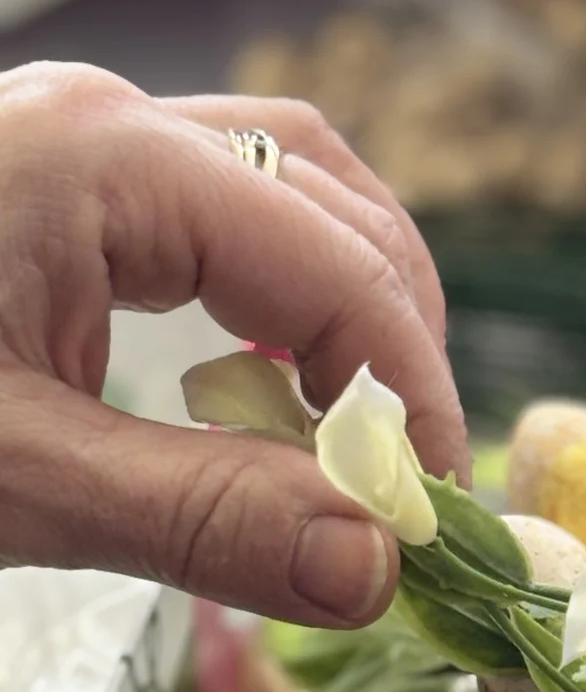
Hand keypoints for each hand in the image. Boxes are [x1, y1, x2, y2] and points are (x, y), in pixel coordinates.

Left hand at [0, 63, 467, 622]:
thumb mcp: (10, 480)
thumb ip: (203, 519)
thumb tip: (378, 571)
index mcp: (102, 162)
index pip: (333, 263)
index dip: (411, 395)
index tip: (437, 522)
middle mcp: (105, 120)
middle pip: (331, 197)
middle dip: (396, 341)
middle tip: (411, 483)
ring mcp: (73, 140)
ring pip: (284, 187)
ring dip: (347, 306)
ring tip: (360, 431)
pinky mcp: (46, 183)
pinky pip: (213, 212)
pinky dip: (272, 299)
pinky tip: (262, 386)